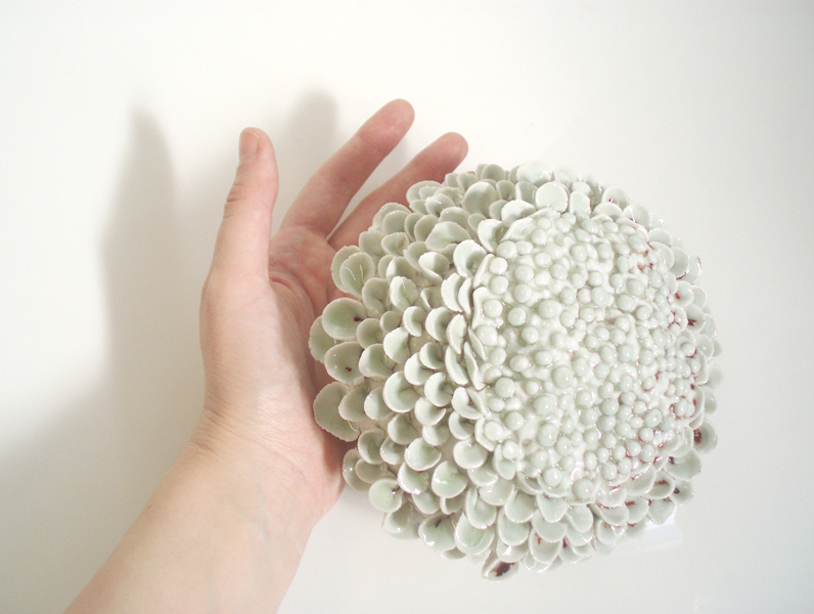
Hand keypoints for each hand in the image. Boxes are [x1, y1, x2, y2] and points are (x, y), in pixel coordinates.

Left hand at [195, 99, 467, 522]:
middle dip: (419, 179)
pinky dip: (447, 289)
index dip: (369, 147)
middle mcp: (330, 281)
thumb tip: (253, 140)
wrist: (268, 462)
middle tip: (461, 149)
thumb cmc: (244, 375)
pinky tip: (477, 274)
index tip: (405, 115)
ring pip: (408, 260)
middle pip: (382, 217)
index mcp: (293, 258)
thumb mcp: (236, 283)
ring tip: (479, 203)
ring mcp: (362, 317)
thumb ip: (247, 212)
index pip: (337, 188)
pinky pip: (421, 310)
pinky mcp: (387, 353)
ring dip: (439, 230)